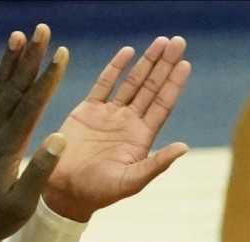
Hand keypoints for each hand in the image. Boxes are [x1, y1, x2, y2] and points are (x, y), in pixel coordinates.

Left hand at [0, 25, 68, 241]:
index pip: (32, 104)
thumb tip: (60, 138)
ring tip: (20, 34)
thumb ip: (39, 171)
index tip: (61, 54)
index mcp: (8, 147)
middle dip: (31, 57)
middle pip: (15, 87)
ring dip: (9, 59)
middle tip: (43, 30)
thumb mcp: (21, 205)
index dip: (47, 77)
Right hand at [44, 36, 192, 221]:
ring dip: (147, 62)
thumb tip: (184, 147)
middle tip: (179, 41)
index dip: (174, 84)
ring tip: (161, 41)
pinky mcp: (88, 111)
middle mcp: (128, 122)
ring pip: (132, 82)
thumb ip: (157, 164)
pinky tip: (128, 52)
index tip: (185, 64)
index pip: (162, 105)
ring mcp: (109, 114)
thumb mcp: (131, 181)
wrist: (63, 190)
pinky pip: (104, 84)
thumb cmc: (98, 191)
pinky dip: (116, 68)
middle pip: (152, 87)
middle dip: (165, 65)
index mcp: (141, 138)